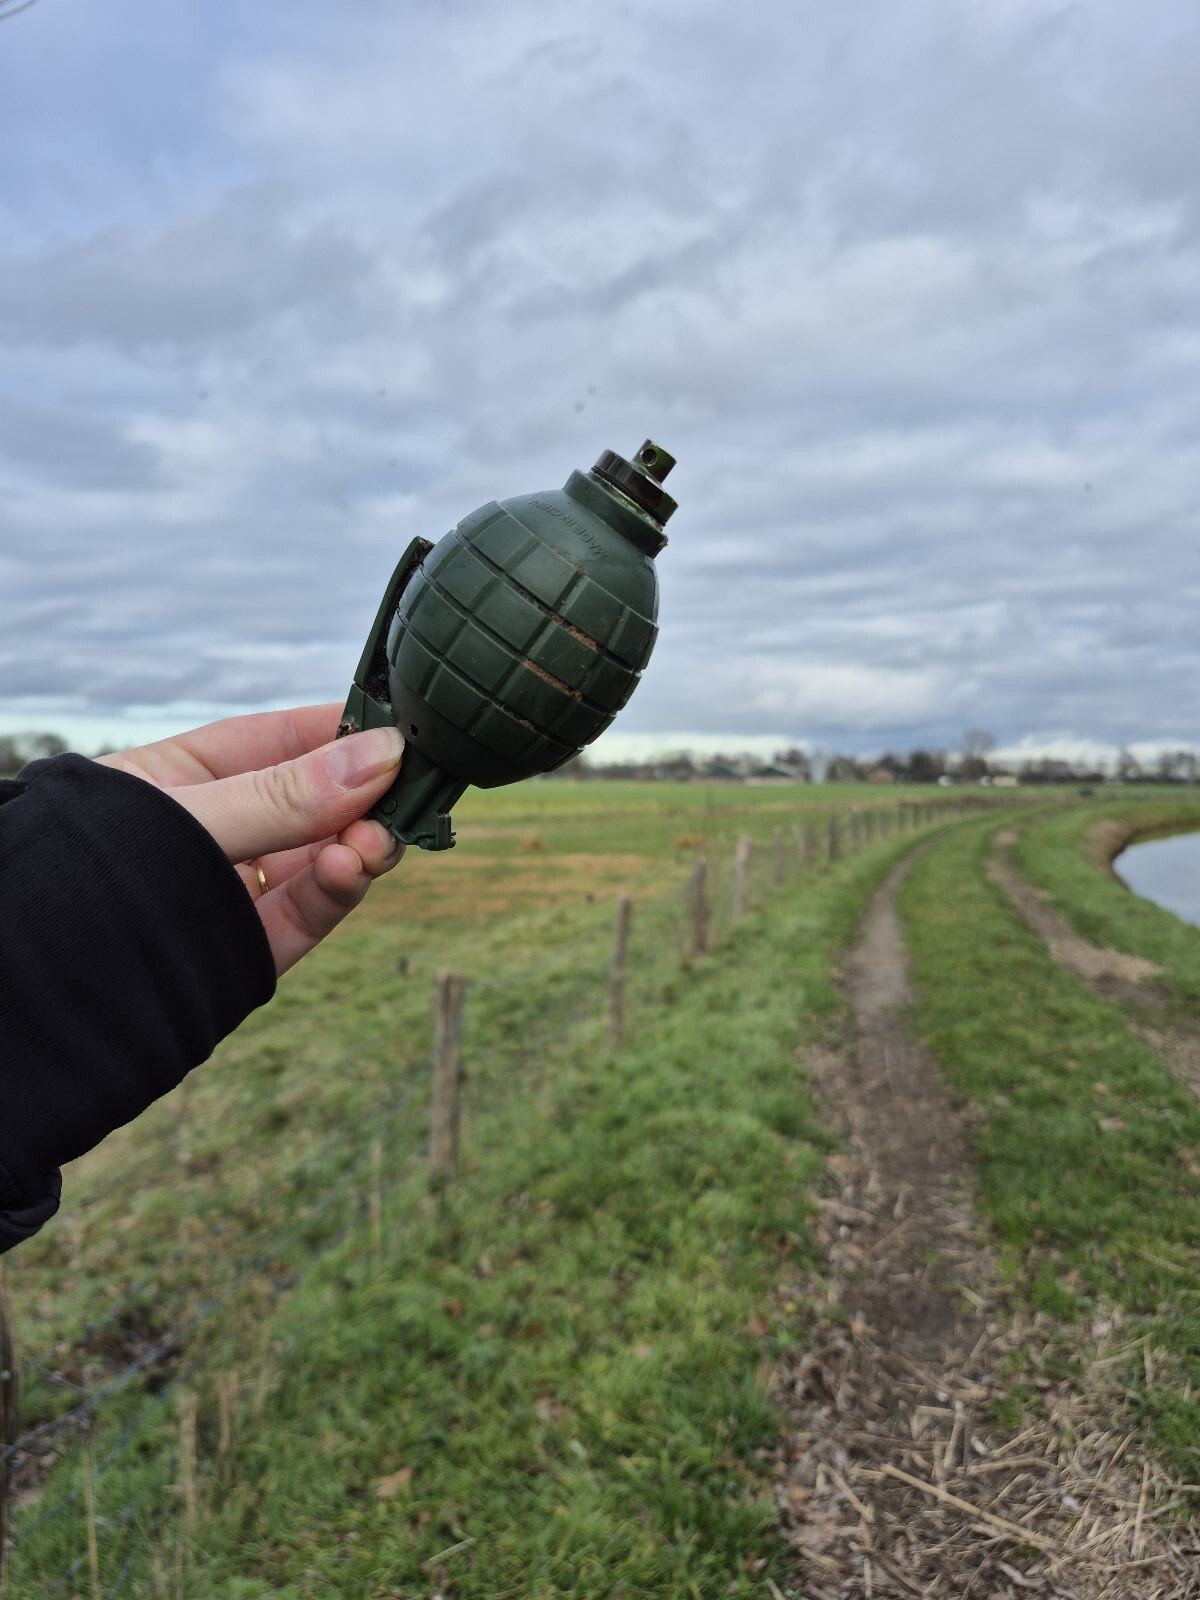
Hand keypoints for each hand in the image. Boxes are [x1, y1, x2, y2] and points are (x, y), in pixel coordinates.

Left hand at [97, 704, 404, 975]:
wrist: (26, 1004)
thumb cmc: (78, 879)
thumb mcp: (183, 820)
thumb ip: (281, 796)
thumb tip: (382, 754)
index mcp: (188, 779)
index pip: (284, 741)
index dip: (344, 734)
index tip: (403, 734)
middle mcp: (218, 833)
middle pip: (315, 805)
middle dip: (364, 799)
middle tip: (404, 798)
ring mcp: (232, 893)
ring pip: (320, 862)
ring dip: (359, 847)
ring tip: (376, 843)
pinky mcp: (245, 949)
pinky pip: (305, 914)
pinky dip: (337, 892)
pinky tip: (352, 868)